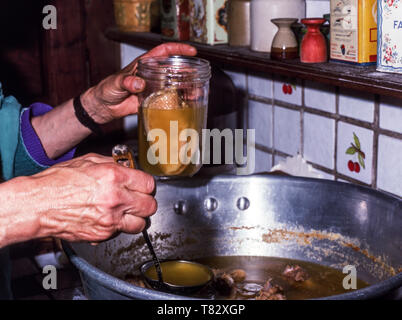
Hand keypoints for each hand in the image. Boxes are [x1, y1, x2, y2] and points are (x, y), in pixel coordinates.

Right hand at [28, 153, 156, 242]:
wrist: (36, 205)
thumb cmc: (56, 182)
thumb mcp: (87, 161)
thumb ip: (112, 163)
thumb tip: (127, 166)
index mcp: (114, 177)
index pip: (149, 184)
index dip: (146, 184)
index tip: (143, 185)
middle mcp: (115, 199)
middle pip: (150, 206)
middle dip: (146, 202)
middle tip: (138, 199)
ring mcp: (109, 220)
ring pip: (141, 224)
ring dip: (136, 218)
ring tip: (127, 211)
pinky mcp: (102, 235)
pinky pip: (120, 233)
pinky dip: (118, 227)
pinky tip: (108, 218)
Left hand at [81, 43, 196, 123]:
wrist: (104, 106)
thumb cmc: (107, 89)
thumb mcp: (115, 82)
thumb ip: (126, 81)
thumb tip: (139, 83)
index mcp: (144, 65)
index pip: (164, 52)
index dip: (178, 49)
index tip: (191, 51)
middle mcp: (152, 75)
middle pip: (174, 69)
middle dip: (187, 71)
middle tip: (196, 77)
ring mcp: (154, 88)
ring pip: (174, 85)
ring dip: (186, 88)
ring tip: (194, 93)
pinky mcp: (154, 101)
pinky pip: (169, 100)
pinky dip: (178, 102)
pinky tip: (186, 104)